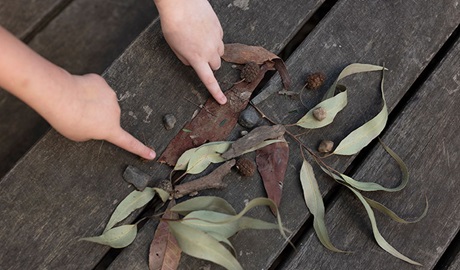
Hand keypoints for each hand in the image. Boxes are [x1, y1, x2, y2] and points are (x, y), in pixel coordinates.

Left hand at [0, 26, 154, 159]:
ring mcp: (110, 95)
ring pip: (103, 100)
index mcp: (110, 129)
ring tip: (76, 103)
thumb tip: (96, 120)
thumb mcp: (79, 136)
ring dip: (93, 102)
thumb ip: (92, 131)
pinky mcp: (101, 82)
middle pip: (109, 116)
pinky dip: (88, 89)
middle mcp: (115, 113)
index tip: (152, 154)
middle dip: (98, 117)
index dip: (141, 149)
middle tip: (80, 117)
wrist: (60, 96)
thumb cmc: (67, 120)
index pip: (129, 143)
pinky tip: (77, 91)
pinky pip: (96, 87)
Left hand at [155, 0, 226, 103]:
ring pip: (220, 53)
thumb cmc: (174, 23)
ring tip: (201, 42)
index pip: (209, 80)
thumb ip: (184, 58)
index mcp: (197, 58)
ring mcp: (216, 39)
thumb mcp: (174, 46)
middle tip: (199, 56)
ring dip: (213, 52)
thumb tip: (192, 62)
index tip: (222, 101)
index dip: (216, 92)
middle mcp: (210, 50)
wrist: (181, 3)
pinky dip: (213, 39)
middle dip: (210, 64)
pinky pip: (219, 39)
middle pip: (216, 66)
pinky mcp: (219, 28)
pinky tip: (203, 31)